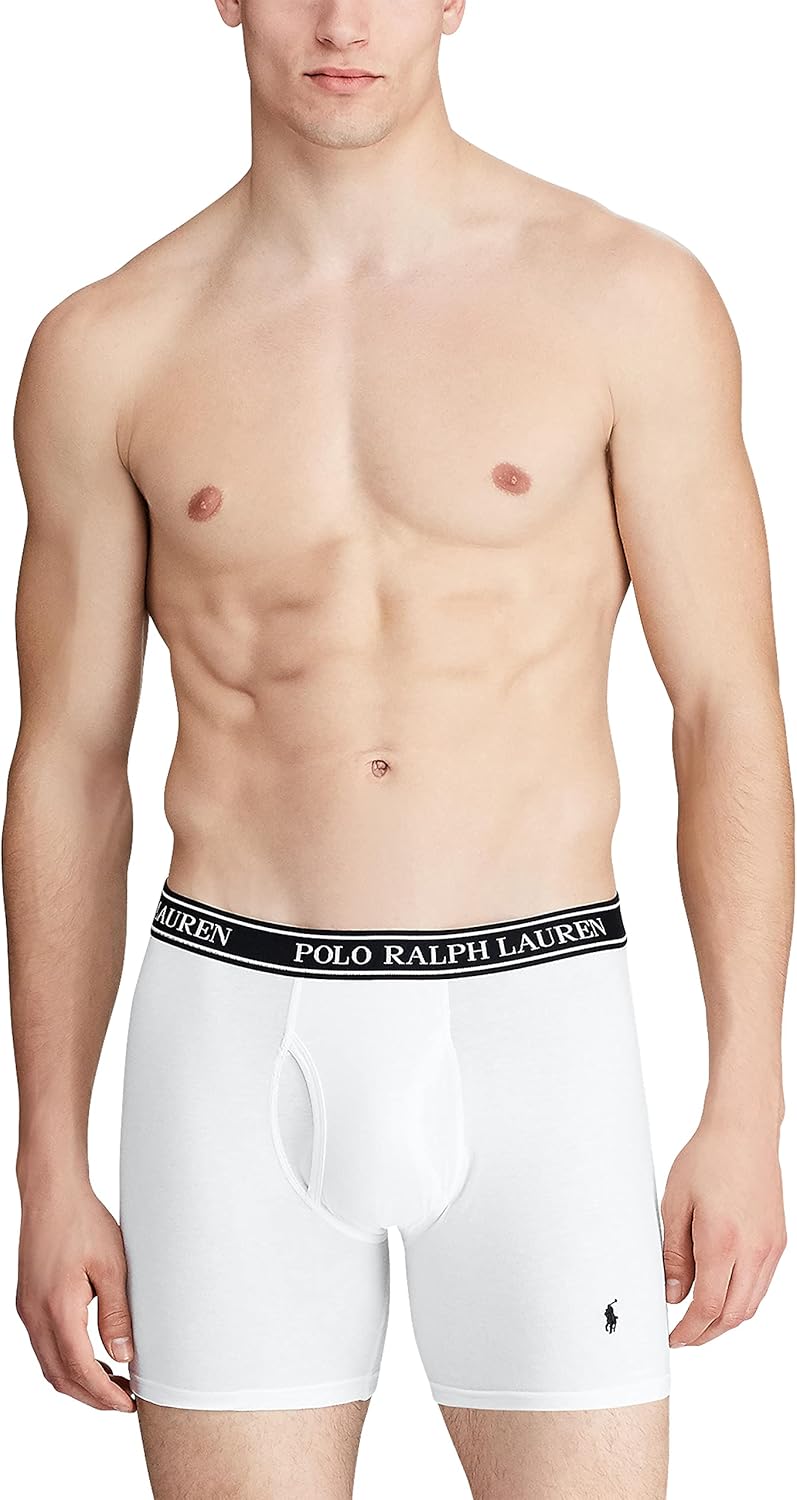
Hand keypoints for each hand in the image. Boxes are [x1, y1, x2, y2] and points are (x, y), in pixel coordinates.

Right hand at [16, 1177, 135, 1410]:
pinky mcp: (27, 1301)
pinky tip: (89, 1354)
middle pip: (60, 1376)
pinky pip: (43, 1345)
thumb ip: (117, 1315)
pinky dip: (65, 1361)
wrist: (51, 1193)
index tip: (128, 1404)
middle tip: (123, 1400)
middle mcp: (35, 1315)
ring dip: (78, 1380)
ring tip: (112, 1381)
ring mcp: (27, 1310)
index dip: (104, 1394)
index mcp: (58, 1309)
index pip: (80, 1370)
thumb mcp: (112, 1266)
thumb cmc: (83, 1221)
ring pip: (49, 1364)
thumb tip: (123, 1356)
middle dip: (92, 1396)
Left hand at [661, 1116, 786, 1346]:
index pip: (708, 1307)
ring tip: (701, 1321)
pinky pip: (762, 1284)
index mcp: (722, 1241)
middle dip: (707, 1334)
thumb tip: (673, 1293)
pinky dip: (742, 1299)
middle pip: (733, 1315)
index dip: (689, 1331)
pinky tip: (724, 1294)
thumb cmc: (708, 1158)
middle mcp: (753, 1250)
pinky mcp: (779, 1241)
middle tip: (685, 1337)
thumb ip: (674, 1254)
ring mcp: (770, 1247)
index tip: (674, 1338)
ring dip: (726, 1320)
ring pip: (751, 1304)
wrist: (744, 1131)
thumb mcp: (675, 1204)